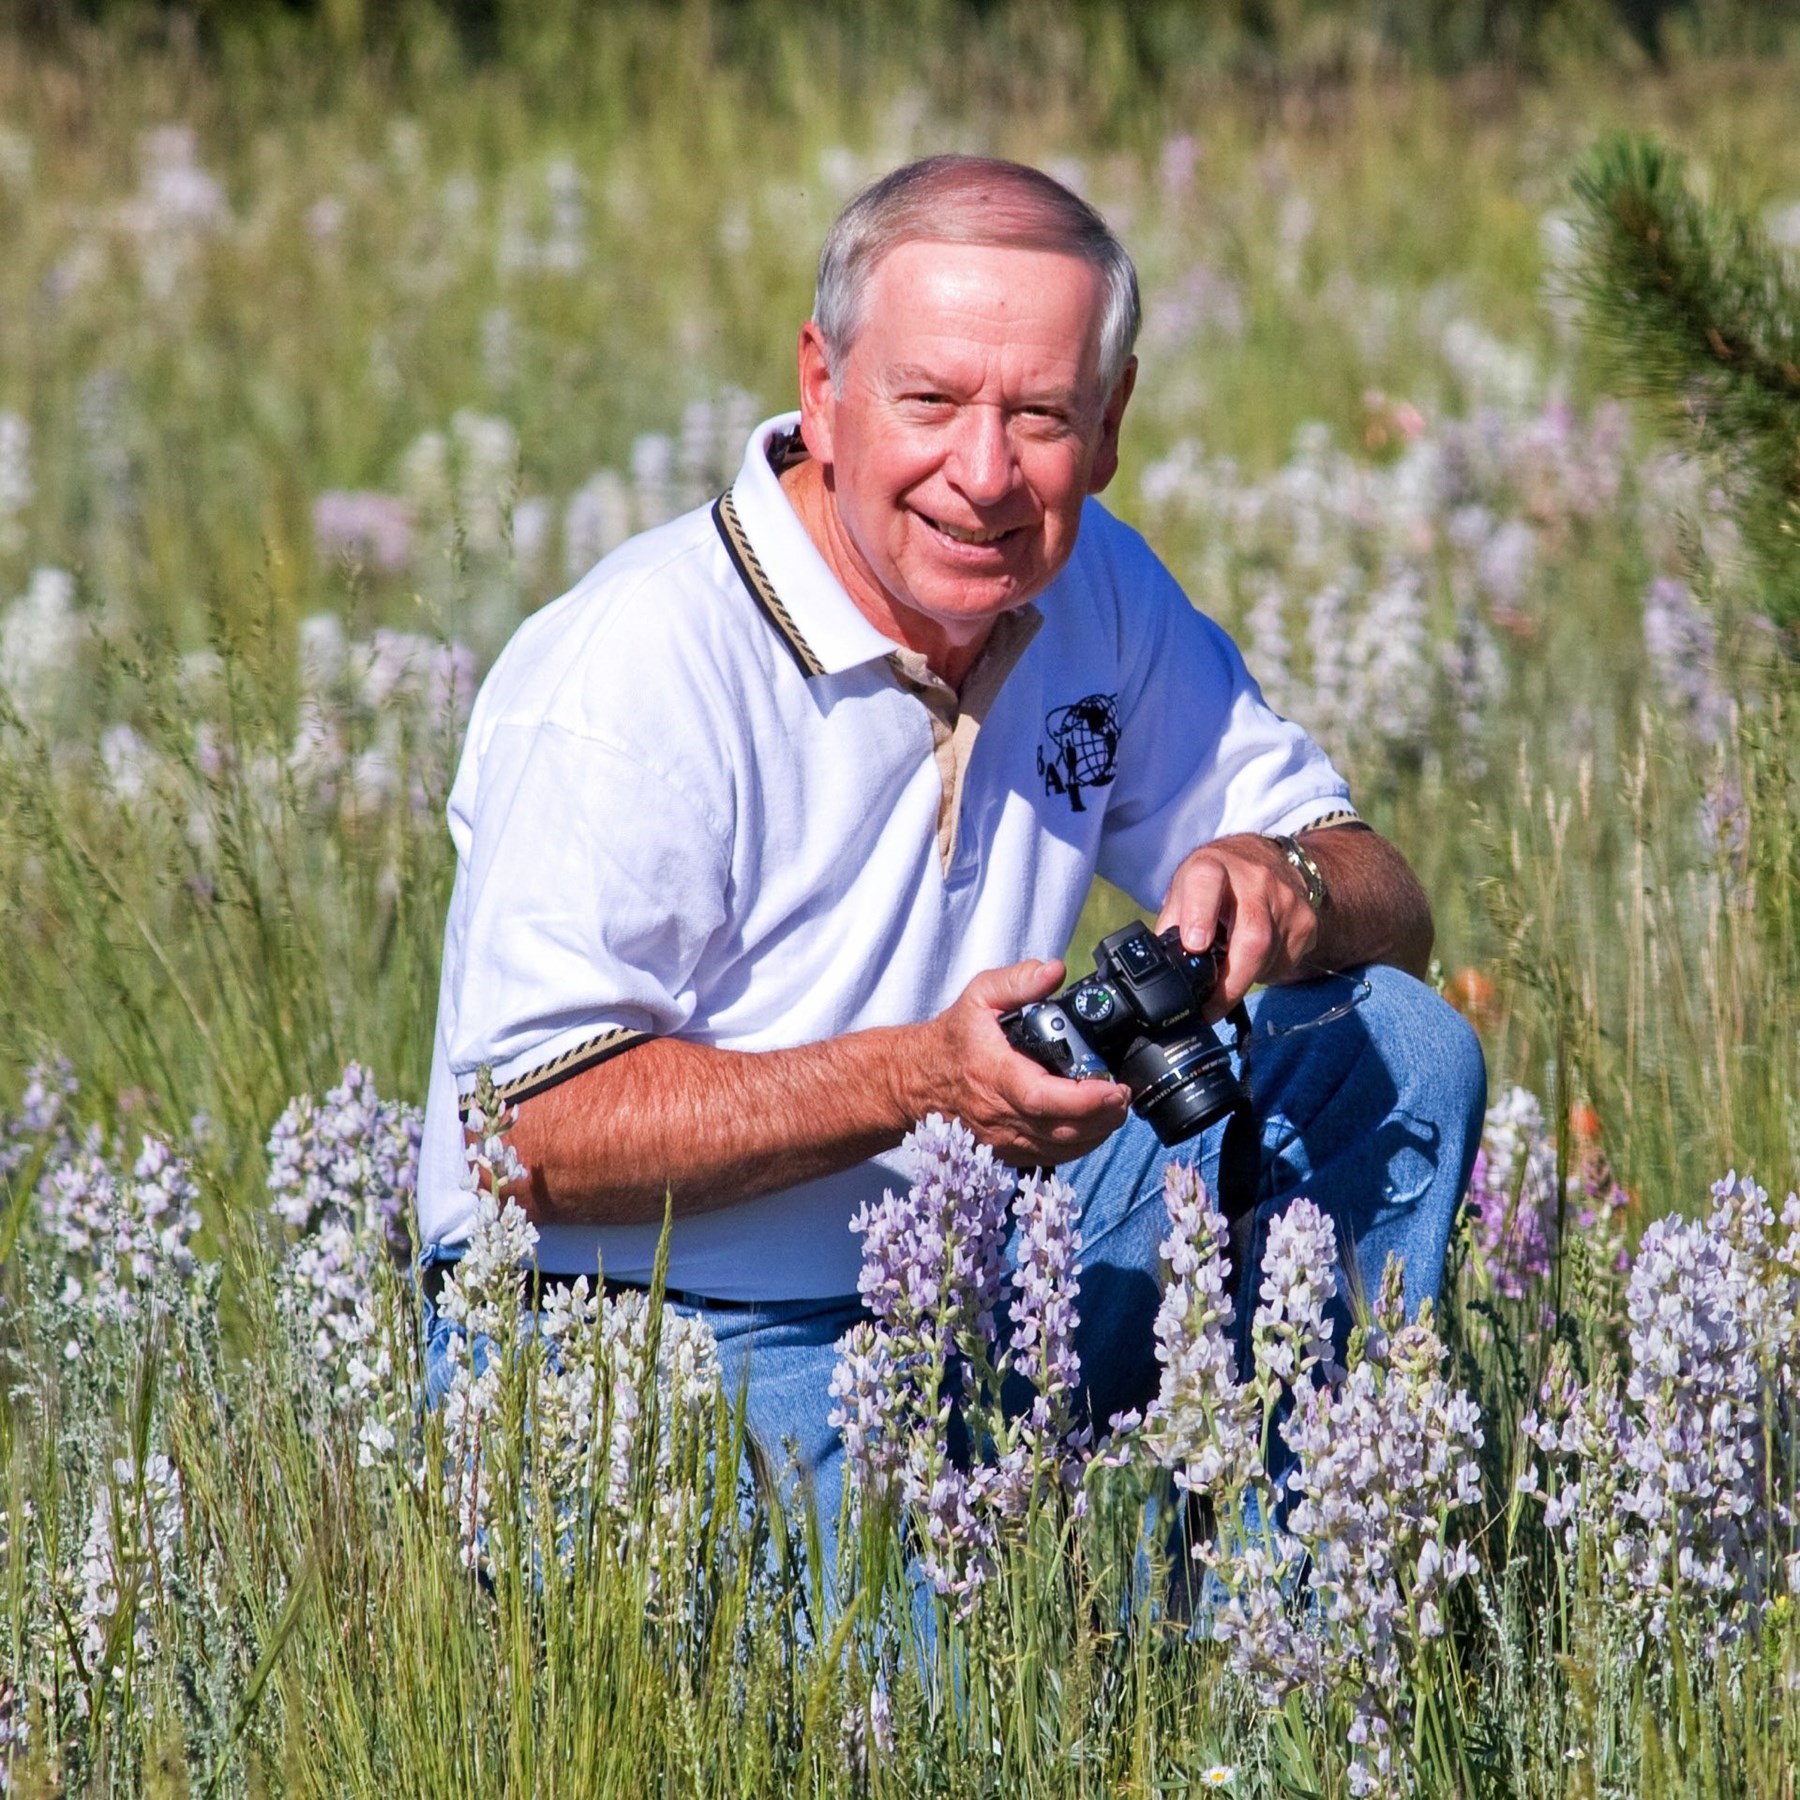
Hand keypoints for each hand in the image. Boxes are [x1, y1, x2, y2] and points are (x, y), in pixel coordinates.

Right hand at [919, 958, 1130, 1166]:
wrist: (919, 1080)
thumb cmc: (954, 1038)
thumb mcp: (981, 996)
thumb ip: (1019, 981)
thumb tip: (1056, 972)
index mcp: (996, 1075)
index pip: (1044, 1098)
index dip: (1086, 1099)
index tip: (1114, 1088)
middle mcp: (1000, 1115)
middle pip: (1064, 1131)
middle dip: (1105, 1117)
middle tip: (1123, 1094)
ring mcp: (1004, 1140)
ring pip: (1063, 1148)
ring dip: (1097, 1132)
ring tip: (1113, 1106)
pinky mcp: (1008, 1152)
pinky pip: (1053, 1156)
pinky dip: (1080, 1143)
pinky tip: (1092, 1122)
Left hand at [1156, 833, 1318, 1018]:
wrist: (1265, 859)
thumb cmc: (1216, 880)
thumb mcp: (1183, 889)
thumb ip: (1171, 925)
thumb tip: (1163, 969)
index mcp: (1213, 868)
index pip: (1206, 885)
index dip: (1200, 915)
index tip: (1194, 945)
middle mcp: (1255, 879)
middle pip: (1252, 937)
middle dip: (1231, 981)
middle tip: (1212, 1007)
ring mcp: (1286, 900)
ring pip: (1269, 958)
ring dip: (1246, 978)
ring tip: (1231, 971)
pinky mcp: (1307, 921)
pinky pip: (1286, 963)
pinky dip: (1266, 971)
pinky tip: (1255, 959)